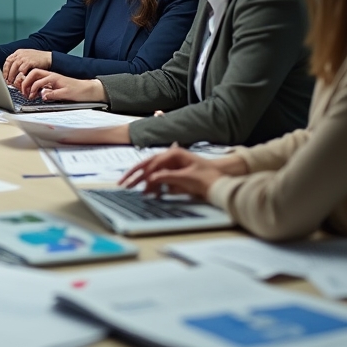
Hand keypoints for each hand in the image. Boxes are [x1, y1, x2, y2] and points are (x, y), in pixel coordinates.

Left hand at [2, 49, 51, 82]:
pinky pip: (22, 70)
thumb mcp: (26, 57)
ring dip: (12, 76)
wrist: (48, 58)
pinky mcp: (30, 62)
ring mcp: (25, 58)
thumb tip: (11, 71)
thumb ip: (19, 62)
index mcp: (18, 53)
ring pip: (14, 68)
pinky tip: (20, 80)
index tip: (4, 76)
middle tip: (8, 81)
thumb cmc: (38, 59)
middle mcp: (20, 54)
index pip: (8, 61)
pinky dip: (20, 76)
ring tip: (13, 82)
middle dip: (7, 74)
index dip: (5, 70)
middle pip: (9, 64)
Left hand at [17, 69, 106, 103]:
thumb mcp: (57, 91)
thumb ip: (48, 91)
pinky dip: (46, 93)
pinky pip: (52, 89)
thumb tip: (39, 94)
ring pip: (40, 78)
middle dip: (25, 82)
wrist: (87, 90)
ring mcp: (58, 80)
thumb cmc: (73, 90)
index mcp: (50, 76)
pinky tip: (44, 97)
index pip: (33, 73)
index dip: (25, 79)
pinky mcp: (64, 88)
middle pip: (34, 73)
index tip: (21, 89)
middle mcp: (52, 76)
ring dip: (32, 86)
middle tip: (23, 92)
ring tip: (30, 95)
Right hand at [120, 146, 247, 197]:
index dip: (143, 173)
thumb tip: (150, 179)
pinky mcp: (175, 174)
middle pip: (148, 165)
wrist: (223, 185)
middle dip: (135, 175)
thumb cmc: (208, 178)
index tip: (136, 183)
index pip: (153, 162)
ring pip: (152, 172)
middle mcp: (171, 157)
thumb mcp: (186, 178)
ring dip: (144, 182)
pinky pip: (160, 179)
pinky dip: (154, 185)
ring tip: (133, 190)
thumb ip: (167, 177)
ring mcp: (173, 165)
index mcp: (174, 153)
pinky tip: (150, 193)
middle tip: (123, 184)